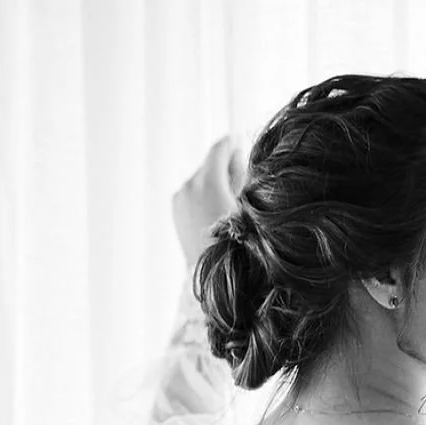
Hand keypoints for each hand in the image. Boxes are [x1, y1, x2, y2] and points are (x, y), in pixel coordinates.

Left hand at [172, 134, 247, 264]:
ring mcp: (179, 200)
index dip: (235, 145)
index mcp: (207, 181)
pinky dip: (205, 197)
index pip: (220, 148)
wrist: (215, 277)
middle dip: (226, 169)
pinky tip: (218, 214)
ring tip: (231, 205)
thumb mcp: (249, 206)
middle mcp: (188, 187)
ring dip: (216, 184)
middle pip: (210, 164)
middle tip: (243, 184)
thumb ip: (242, 176)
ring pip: (201, 180)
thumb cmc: (238, 244)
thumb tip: (237, 157)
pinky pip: (193, 195)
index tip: (243, 146)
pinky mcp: (176, 212)